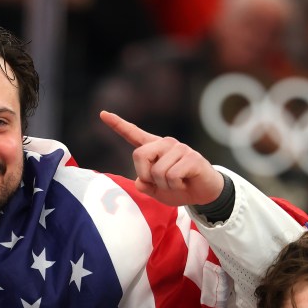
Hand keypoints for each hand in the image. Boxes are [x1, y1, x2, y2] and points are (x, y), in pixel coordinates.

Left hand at [100, 112, 223, 206]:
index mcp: (154, 148)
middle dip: (145, 175)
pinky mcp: (192, 157)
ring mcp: (179, 148)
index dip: (118, 125)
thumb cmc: (179, 188)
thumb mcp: (156, 191)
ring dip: (164, 185)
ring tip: (177, 183)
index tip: (102, 113)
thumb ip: (144, 185)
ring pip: (157, 171)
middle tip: (160, 183)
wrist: (204, 194)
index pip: (133, 134)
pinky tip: (185, 182)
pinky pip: (172, 176)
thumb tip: (139, 181)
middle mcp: (165, 144)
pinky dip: (175, 186)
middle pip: (139, 155)